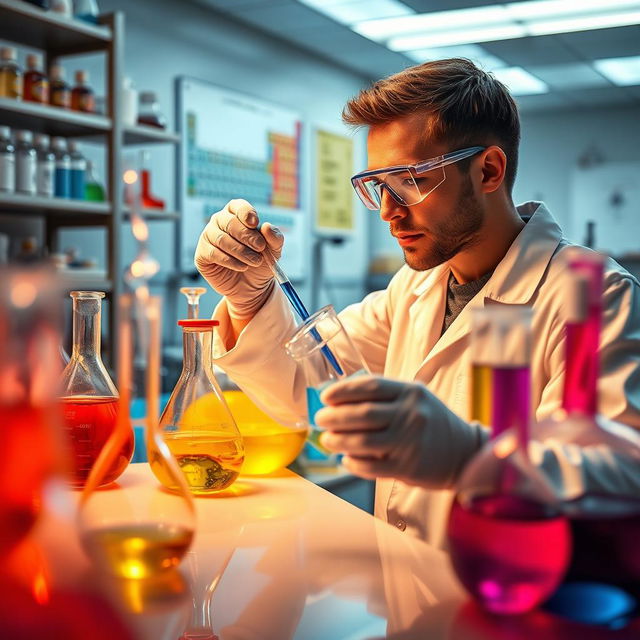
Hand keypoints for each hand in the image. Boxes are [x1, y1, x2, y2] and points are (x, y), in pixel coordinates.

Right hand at [194, 199, 283, 319]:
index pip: (237, 206)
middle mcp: (220, 222)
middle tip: (260, 247)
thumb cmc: (260, 263)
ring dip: (241, 251)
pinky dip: (230, 261)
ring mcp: (209, 237)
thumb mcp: (273, 251)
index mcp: (237, 215)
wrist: (251, 287)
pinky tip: (242, 267)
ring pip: (221, 239)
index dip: (245, 212)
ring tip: (255, 261)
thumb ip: (275, 238)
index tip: (255, 223)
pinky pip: (213, 253)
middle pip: (229, 222)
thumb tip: (267, 227)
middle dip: (247, 235)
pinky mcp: (202, 254)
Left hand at [315, 376, 486, 488]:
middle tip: (320, 419)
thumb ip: (384, 396)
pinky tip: (346, 459)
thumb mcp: (415, 399)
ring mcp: (410, 441)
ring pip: (363, 442)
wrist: (464, 453)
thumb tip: (338, 400)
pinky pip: (371, 466)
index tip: (325, 397)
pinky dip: (353, 463)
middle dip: (334, 417)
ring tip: (327, 440)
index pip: (369, 386)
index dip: (342, 391)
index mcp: (411, 392)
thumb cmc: (430, 422)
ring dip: (338, 441)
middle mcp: (412, 414)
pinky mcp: (408, 467)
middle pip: (362, 414)